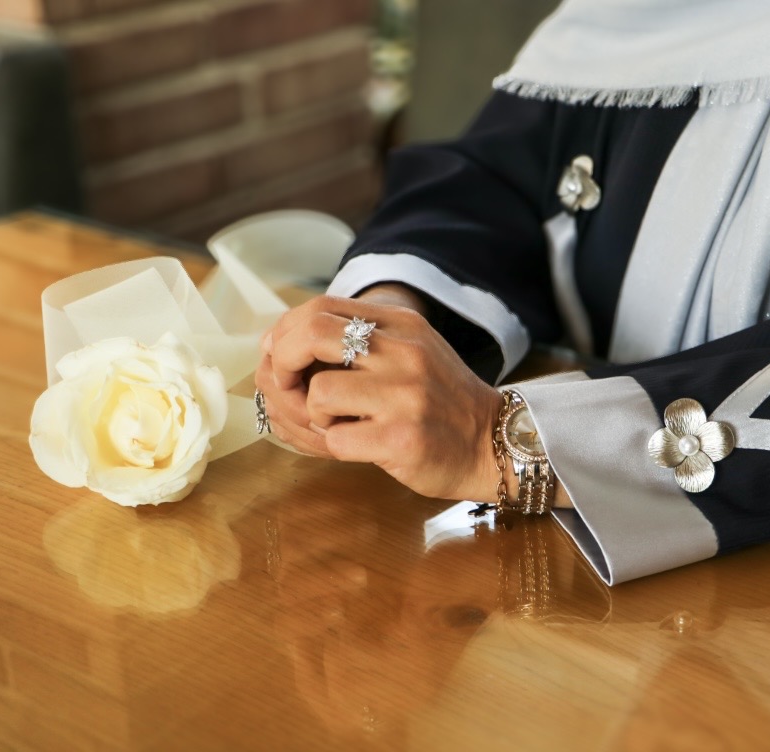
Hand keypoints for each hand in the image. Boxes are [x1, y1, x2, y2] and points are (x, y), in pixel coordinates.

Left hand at [257, 293, 504, 501]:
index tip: (279, 357)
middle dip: (282, 364)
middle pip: (310, 336)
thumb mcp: (409, 352)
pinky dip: (335, 447)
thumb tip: (276, 344)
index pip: (320, 308)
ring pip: (318, 393)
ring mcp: (405, 395)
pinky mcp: (402, 438)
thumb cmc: (439, 402)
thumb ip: (355, 341)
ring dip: (314, 416)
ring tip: (338, 424)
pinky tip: (359, 446)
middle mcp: (404, 352)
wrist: (493, 443)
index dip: (286, 333)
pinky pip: (336, 439)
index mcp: (401, 324)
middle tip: (287, 388)